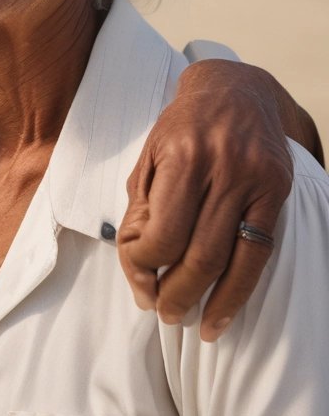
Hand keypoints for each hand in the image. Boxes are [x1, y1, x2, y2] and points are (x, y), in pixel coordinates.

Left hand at [117, 60, 294, 341]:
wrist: (234, 90)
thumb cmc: (181, 126)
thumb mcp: (150, 156)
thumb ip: (141, 207)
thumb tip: (137, 263)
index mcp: (184, 157)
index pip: (164, 232)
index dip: (145, 264)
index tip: (138, 279)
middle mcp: (224, 169)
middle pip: (199, 253)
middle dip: (177, 293)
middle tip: (163, 314)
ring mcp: (256, 181)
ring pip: (233, 259)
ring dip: (210, 301)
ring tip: (193, 325)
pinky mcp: (278, 191)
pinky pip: (261, 252)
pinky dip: (241, 290)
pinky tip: (224, 312)